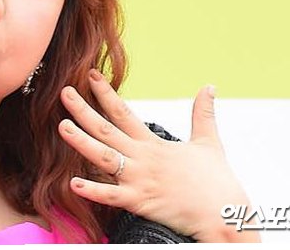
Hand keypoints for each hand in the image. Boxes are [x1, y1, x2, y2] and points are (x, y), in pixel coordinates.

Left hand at [58, 70, 258, 242]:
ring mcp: (140, 180)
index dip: (105, 94)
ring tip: (62, 127)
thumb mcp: (209, 142)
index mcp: (154, 144)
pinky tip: (74, 183)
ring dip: (82, 143)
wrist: (227, 215)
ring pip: (104, 158)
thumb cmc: (218, 182)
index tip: (89, 76)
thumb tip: (209, 86)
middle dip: (83, 111)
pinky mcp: (141, 202)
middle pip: (107, 131)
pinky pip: (113, 196)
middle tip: (63, 93)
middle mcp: (143, 158)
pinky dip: (93, 190)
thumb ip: (203, 114)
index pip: (124, 113)